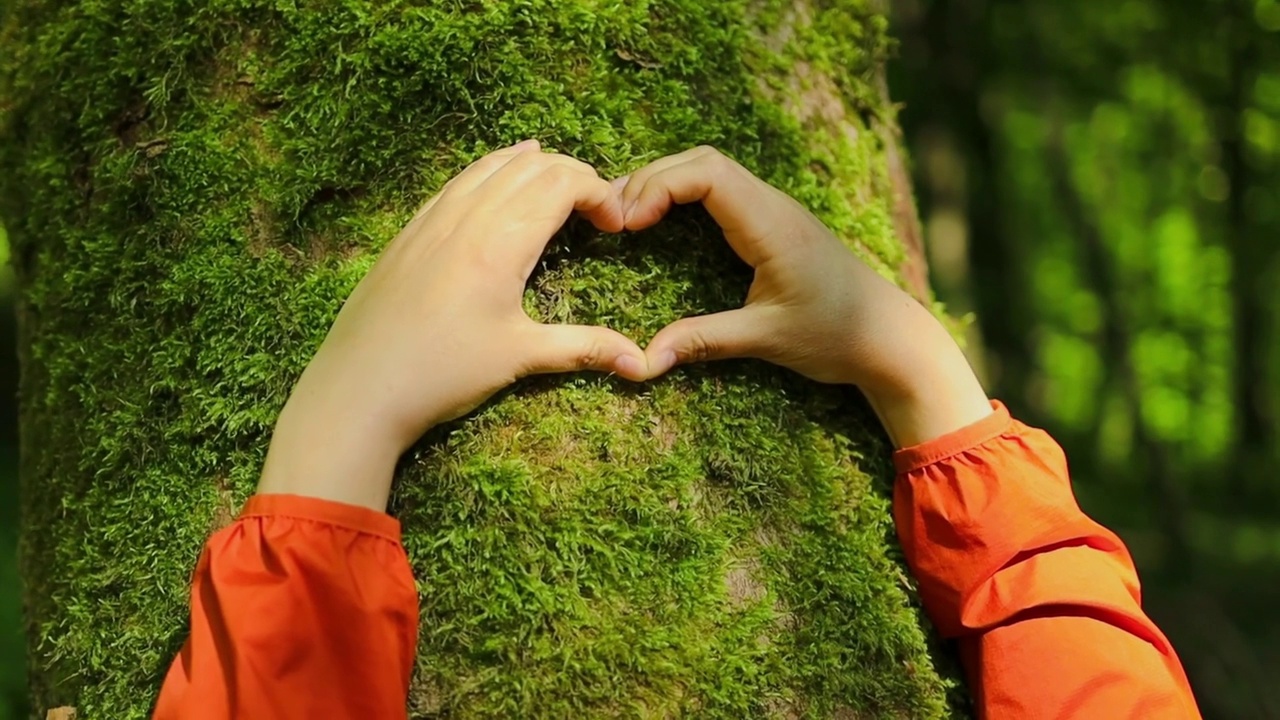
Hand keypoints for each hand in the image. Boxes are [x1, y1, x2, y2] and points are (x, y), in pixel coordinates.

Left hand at [259, 141, 648, 508]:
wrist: (357, 389)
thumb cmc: (441, 373)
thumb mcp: (520, 358)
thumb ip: (584, 348)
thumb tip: (642, 363)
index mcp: (500, 241)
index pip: (561, 183)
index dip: (599, 192)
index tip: (616, 225)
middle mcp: (467, 215)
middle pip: (532, 166)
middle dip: (574, 176)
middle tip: (597, 210)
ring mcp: (432, 218)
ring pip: (492, 165)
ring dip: (533, 166)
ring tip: (561, 184)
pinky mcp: (410, 231)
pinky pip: (458, 181)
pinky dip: (491, 170)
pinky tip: (500, 177)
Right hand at [615, 146, 991, 446]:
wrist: (890, 336)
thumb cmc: (836, 335)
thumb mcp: (765, 339)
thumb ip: (704, 341)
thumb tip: (645, 360)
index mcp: (772, 225)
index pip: (706, 174)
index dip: (658, 187)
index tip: (627, 223)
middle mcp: (773, 206)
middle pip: (702, 161)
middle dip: (651, 180)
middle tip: (610, 217)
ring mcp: (775, 210)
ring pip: (711, 169)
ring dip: (666, 183)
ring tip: (625, 214)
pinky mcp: (774, 223)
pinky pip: (722, 189)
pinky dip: (685, 194)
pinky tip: (661, 220)